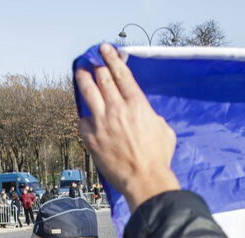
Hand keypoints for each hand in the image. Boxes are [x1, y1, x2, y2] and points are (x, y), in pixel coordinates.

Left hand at [76, 43, 180, 210]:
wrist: (144, 179)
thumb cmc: (158, 157)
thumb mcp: (164, 130)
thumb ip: (152, 116)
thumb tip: (146, 116)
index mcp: (137, 104)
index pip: (121, 74)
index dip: (111, 58)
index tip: (105, 50)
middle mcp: (117, 109)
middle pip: (102, 78)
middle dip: (97, 65)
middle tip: (93, 59)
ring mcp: (101, 123)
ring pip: (88, 93)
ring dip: (83, 79)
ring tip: (80, 71)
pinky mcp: (91, 138)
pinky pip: (83, 121)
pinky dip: (84, 117)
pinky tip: (85, 116)